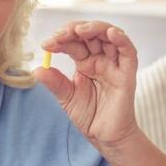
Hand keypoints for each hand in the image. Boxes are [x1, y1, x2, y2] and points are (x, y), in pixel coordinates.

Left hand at [34, 20, 140, 149]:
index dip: (61, 40)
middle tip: (59, 35)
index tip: (46, 44)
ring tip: (79, 30)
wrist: (105, 136)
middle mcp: (101, 59)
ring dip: (95, 28)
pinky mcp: (127, 73)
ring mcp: (114, 64)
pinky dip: (121, 39)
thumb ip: (54, 83)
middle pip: (91, 34)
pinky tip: (110, 33)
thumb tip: (37, 69)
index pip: (74, 43)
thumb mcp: (66, 97)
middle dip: (74, 30)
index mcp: (85, 62)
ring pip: (109, 36)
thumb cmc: (89, 115)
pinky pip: (128, 52)